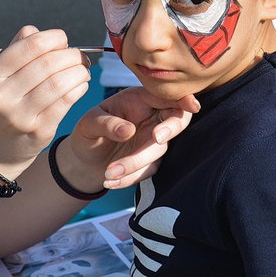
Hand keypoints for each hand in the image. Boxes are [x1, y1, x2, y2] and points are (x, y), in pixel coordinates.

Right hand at [0, 26, 90, 175]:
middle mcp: (3, 94)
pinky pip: (66, 102)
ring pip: (60, 83)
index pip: (32, 45)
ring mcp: (21, 115)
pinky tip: (81, 85)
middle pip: (48, 63)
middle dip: (72, 55)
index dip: (55, 38)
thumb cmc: (3, 102)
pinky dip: (79, 88)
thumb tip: (45, 34)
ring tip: (82, 70)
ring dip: (79, 72)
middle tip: (80, 57)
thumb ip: (19, 49)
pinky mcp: (39, 131)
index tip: (63, 41)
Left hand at [66, 86, 199, 189]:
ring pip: (159, 149)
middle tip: (156, 138)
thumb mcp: (88, 124)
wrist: (83, 159)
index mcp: (139, 99)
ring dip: (135, 163)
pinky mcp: (151, 161)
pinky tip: (110, 181)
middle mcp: (151, 118)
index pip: (166, 96)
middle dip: (170, 129)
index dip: (183, 99)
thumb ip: (106, 123)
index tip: (192, 105)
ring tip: (108, 172)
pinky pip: (148, 169)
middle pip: (176, 120)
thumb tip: (128, 130)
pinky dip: (130, 177)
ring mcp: (153, 140)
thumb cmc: (88, 133)